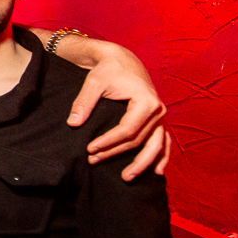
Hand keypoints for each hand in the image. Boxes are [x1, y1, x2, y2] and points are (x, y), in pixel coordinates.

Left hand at [68, 45, 166, 178]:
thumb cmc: (108, 70)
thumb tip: (73, 124)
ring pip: (155, 146)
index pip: (127, 130)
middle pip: (138, 141)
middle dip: (116, 153)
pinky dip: (162, 156)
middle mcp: (158, 110)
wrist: (122, 60)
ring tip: (126, 177)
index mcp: (146, 101)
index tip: (90, 149)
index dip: (108, 142)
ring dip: (141, 163)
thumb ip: (84, 102)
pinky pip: (164, 141)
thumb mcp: (94, 82)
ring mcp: (161, 116)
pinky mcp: (158, 119)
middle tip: (94, 161)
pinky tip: (157, 172)